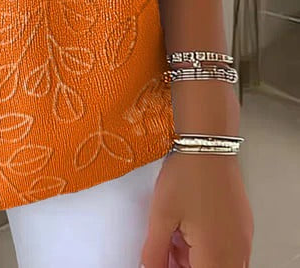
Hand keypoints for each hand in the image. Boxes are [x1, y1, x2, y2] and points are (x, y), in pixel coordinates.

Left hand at [140, 152, 252, 267]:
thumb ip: (154, 252)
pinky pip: (228, 249)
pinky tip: (190, 225)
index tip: (163, 261)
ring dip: (196, 257)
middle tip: (167, 247)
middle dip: (186, 265)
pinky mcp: (243, 225)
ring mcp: (243, 238)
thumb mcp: (161, 215)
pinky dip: (208, 245)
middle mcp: (236, 252)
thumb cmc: (187, 174)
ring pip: (219, 262)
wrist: (207, 143)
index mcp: (216, 255)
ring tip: (176, 233)